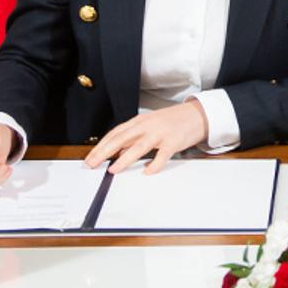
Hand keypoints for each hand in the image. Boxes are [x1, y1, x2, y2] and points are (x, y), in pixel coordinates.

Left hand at [86, 99, 209, 174]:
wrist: (196, 115)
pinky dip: (155, 164)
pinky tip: (147, 172)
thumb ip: (133, 138)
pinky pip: (162, 155)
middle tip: (92, 163)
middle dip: (105, 152)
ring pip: (139, 146)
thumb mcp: (149, 126)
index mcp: (139, 122)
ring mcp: (160, 133)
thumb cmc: (171, 122)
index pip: (115, 133)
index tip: (90, 158)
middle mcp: (147, 126)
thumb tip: (116, 152)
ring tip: (113, 169)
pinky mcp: (174, 141)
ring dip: (125, 159)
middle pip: (122, 138)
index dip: (101, 146)